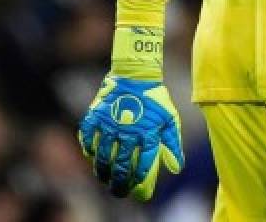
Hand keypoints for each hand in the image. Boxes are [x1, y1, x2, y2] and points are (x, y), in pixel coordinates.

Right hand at [77, 75, 184, 200]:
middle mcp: (127, 131)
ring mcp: (109, 124)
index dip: (139, 180)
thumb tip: (176, 169)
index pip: (143, 165)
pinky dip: (90, 151)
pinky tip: (93, 158)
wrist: (135, 74)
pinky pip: (88, 140)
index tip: (138, 188)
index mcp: (147, 132)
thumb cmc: (154, 99)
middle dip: (119, 183)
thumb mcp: (169, 118)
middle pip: (121, 166)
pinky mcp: (95, 117)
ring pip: (103, 157)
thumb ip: (172, 144)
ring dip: (103, 172)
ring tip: (105, 179)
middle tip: (119, 191)